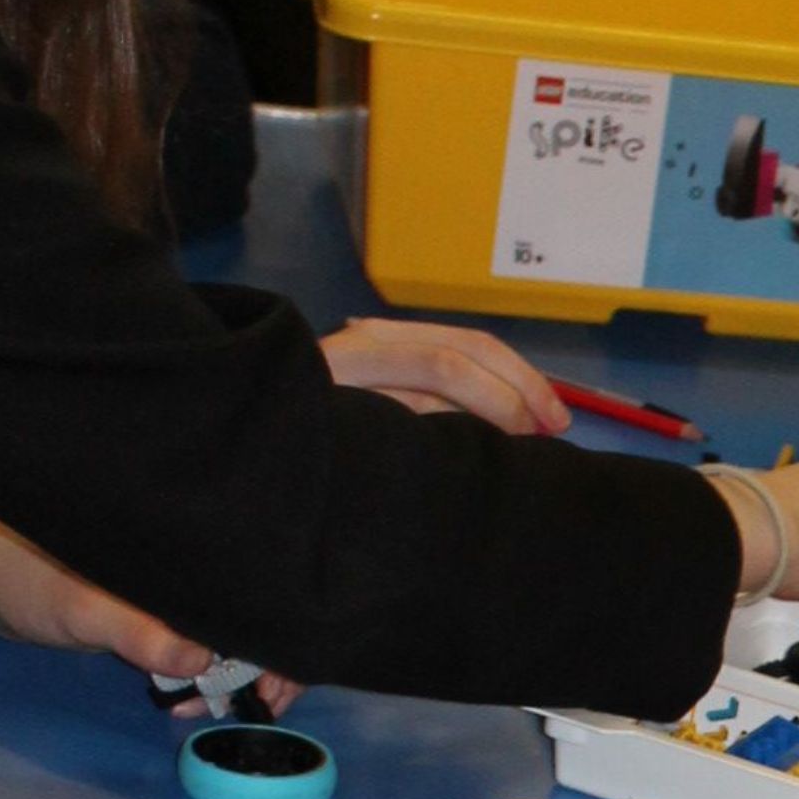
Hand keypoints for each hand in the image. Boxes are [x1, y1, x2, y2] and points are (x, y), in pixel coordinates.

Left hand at [0, 500, 301, 705]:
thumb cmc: (24, 579)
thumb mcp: (83, 610)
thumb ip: (140, 633)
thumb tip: (203, 661)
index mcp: (183, 564)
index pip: (257, 603)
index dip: (277, 651)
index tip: (267, 695)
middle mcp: (184, 577)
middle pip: (250, 624)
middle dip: (259, 672)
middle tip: (237, 713)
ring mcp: (166, 598)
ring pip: (222, 639)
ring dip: (227, 680)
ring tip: (200, 709)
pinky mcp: (145, 615)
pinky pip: (191, 645)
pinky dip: (198, 675)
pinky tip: (183, 696)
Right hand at [322, 318, 567, 434]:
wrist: (241, 456)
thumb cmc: (320, 446)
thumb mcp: (384, 419)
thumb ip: (433, 413)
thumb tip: (514, 430)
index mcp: (382, 342)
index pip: (465, 346)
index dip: (520, 378)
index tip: (556, 418)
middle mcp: (362, 344)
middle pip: (457, 352)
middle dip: (515, 389)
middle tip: (551, 428)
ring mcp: (341, 365)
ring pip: (436, 368)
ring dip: (489, 404)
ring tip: (518, 440)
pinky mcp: (327, 391)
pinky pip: (400, 404)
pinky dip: (443, 423)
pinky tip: (465, 453)